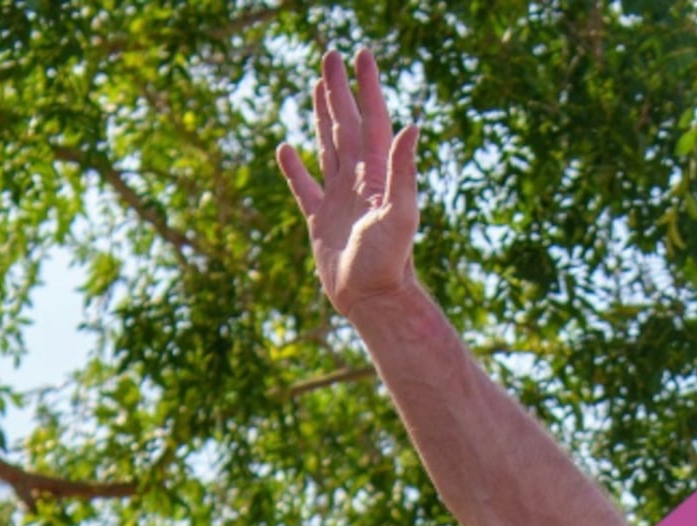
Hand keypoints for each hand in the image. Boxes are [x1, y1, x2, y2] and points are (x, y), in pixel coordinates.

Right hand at [275, 49, 420, 321]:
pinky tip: (285, 149)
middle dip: (339, 89)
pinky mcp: (321, 220)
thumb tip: (412, 125)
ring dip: (322, 115)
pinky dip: (294, 167)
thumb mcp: (400, 213)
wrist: (374, 300)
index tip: (361, 54)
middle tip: (330, 55)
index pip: (372, 117)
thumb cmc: (390, 260)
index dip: (366, 85)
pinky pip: (304, 186)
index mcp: (377, 173)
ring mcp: (339, 198)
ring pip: (328, 145)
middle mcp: (359, 180)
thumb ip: (403, 169)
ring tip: (316, 87)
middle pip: (346, 123)